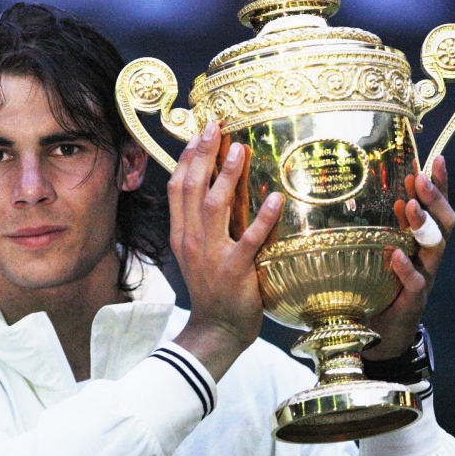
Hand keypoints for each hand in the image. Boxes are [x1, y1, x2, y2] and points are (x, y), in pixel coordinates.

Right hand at [170, 122, 283, 380]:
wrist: (216, 328)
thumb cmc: (212, 288)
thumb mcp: (196, 253)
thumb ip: (201, 223)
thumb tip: (215, 188)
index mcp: (181, 234)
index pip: (177, 188)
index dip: (187, 158)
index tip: (199, 133)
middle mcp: (192, 239)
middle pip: (191, 189)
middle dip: (202, 155)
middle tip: (217, 127)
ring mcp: (212, 255)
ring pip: (214, 206)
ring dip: (226, 176)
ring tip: (239, 151)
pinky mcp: (235, 270)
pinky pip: (250, 239)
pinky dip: (263, 218)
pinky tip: (277, 198)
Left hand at [363, 156, 454, 359]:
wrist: (377, 333)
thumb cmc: (372, 286)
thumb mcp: (371, 251)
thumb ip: (368, 227)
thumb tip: (347, 191)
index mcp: (418, 241)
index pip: (435, 208)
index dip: (440, 185)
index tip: (435, 159)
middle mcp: (426, 257)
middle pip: (444, 223)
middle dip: (434, 199)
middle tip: (419, 179)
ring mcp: (423, 278)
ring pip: (435, 248)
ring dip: (422, 225)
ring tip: (409, 207)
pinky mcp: (413, 301)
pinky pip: (416, 282)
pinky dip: (406, 268)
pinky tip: (395, 255)